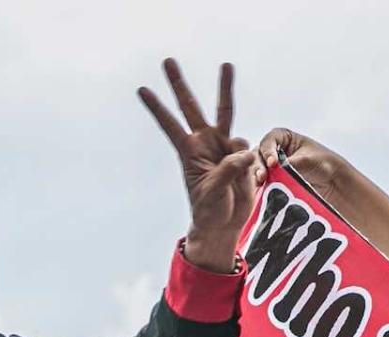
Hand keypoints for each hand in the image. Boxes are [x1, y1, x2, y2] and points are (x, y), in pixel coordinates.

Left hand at [139, 58, 259, 271]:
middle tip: (167, 60)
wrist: (225, 223)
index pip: (170, 125)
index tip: (141, 89)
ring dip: (224, 87)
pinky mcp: (241, 154)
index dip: (156, 108)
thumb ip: (228, 170)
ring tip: (226, 64)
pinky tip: (246, 175)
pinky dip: (248, 159)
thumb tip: (244, 151)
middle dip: (179, 84)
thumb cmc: (210, 210)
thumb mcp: (214, 193)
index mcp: (189, 152)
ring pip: (224, 111)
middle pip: (190, 107)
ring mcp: (223, 146)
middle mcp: (204, 142)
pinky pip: (246, 147)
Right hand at [256, 128, 350, 204]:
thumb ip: (289, 163)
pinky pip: (263, 182)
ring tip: (260, 185)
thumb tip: (275, 169)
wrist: (332, 180)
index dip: (268, 151)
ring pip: (257, 169)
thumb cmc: (322, 162)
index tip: (273, 163)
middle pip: (258, 155)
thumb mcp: (306, 160)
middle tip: (262, 177)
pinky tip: (262, 193)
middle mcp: (273, 149)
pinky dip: (262, 187)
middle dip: (259, 166)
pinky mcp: (271, 180)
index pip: (269, 141)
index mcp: (282, 136)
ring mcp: (270, 165)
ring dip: (257, 177)